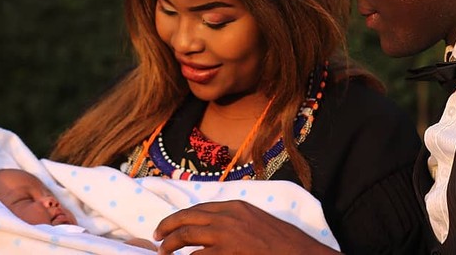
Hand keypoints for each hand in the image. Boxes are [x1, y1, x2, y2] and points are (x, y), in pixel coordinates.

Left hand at [153, 200, 340, 254]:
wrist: (299, 253)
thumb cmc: (282, 241)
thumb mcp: (257, 221)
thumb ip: (236, 221)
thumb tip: (215, 228)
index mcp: (236, 206)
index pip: (199, 208)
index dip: (180, 216)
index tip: (169, 224)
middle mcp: (228, 216)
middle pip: (187, 217)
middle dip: (167, 226)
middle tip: (156, 237)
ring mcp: (226, 235)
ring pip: (187, 235)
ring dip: (170, 244)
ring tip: (162, 252)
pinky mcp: (227, 253)